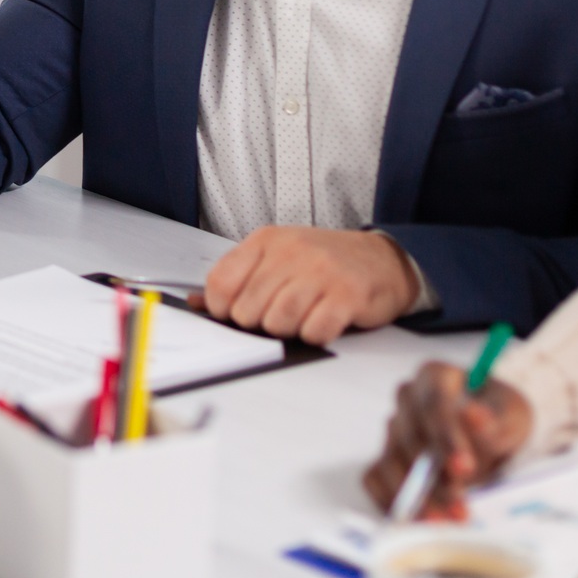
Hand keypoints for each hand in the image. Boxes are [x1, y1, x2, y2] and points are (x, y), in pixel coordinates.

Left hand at [200, 226, 419, 344]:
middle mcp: (291, 252)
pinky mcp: (347, 295)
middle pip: (247, 310)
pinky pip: (315, 331)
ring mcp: (320, 272)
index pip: (220, 283)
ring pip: (278, 322)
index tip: (235, 314)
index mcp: (266, 241)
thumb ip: (237, 279)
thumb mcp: (276, 258)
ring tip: (301, 319)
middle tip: (279, 315)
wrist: (381, 260)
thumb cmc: (322, 263)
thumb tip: (195, 303)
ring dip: (287, 331)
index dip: (222, 309)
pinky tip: (323, 323)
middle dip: (259, 324)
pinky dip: (315, 336)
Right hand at [362, 361, 531, 519]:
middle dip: (436, 476)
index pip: (434, 403)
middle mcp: (407, 399)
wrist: (490, 435)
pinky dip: (390, 500)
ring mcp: (393, 429)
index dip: (447, 437)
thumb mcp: (510, 414)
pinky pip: (375, 478)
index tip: (465, 467)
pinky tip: (417, 518)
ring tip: (444, 519)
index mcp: (435, 376)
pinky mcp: (385, 457)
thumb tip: (474, 417)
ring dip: (416, 495)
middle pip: (411, 436)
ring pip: (392, 461)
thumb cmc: (498, 418)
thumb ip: (494, 419)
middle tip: (460, 504)